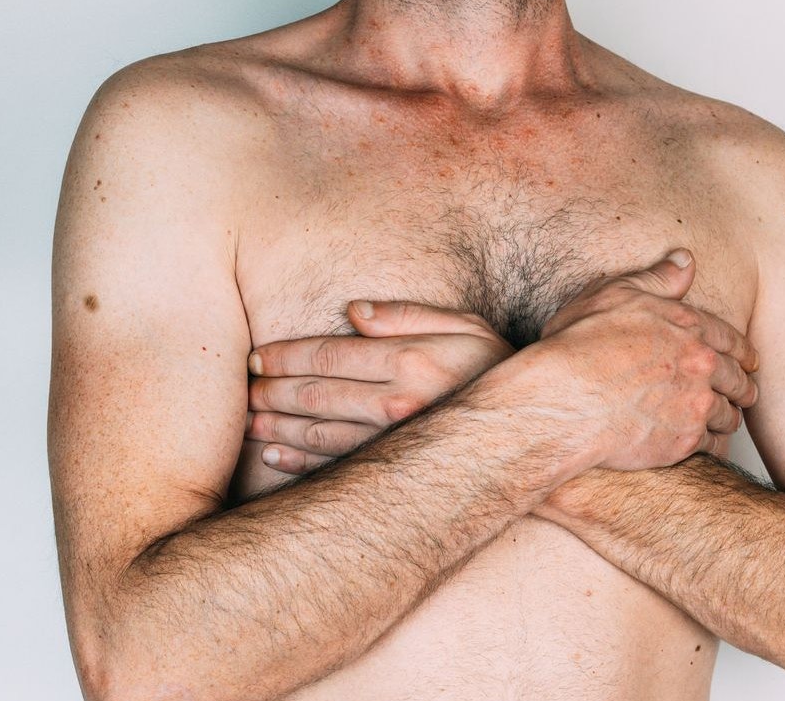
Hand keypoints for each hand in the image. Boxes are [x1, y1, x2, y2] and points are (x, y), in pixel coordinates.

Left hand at [245, 301, 514, 472]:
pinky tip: (274, 457)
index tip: (257, 356)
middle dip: (273, 391)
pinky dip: (300, 463)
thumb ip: (409, 314)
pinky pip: (338, 468)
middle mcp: (398, 403)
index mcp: (410, 360)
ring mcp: (396, 444)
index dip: (286, 355)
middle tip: (244, 389)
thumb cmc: (499, 370)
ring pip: (320, 434)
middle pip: (316, 395)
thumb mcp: (467, 326)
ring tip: (249, 421)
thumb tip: (355, 311)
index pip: (330, 354)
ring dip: (277, 428)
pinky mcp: (398, 473)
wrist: (541, 432)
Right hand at [520, 248, 758, 471]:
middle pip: (738, 380)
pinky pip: (713, 447)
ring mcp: (695, 405)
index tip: (749, 362)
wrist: (560, 401)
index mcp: (687, 326)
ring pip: (728, 416)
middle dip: (743, 387)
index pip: (730, 339)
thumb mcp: (612, 296)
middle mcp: (700, 365)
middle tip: (744, 395)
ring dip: (727, 419)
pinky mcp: (684, 442)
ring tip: (721, 423)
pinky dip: (711, 447)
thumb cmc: (576, 348)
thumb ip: (655, 279)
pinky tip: (702, 448)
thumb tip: (685, 261)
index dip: (743, 352)